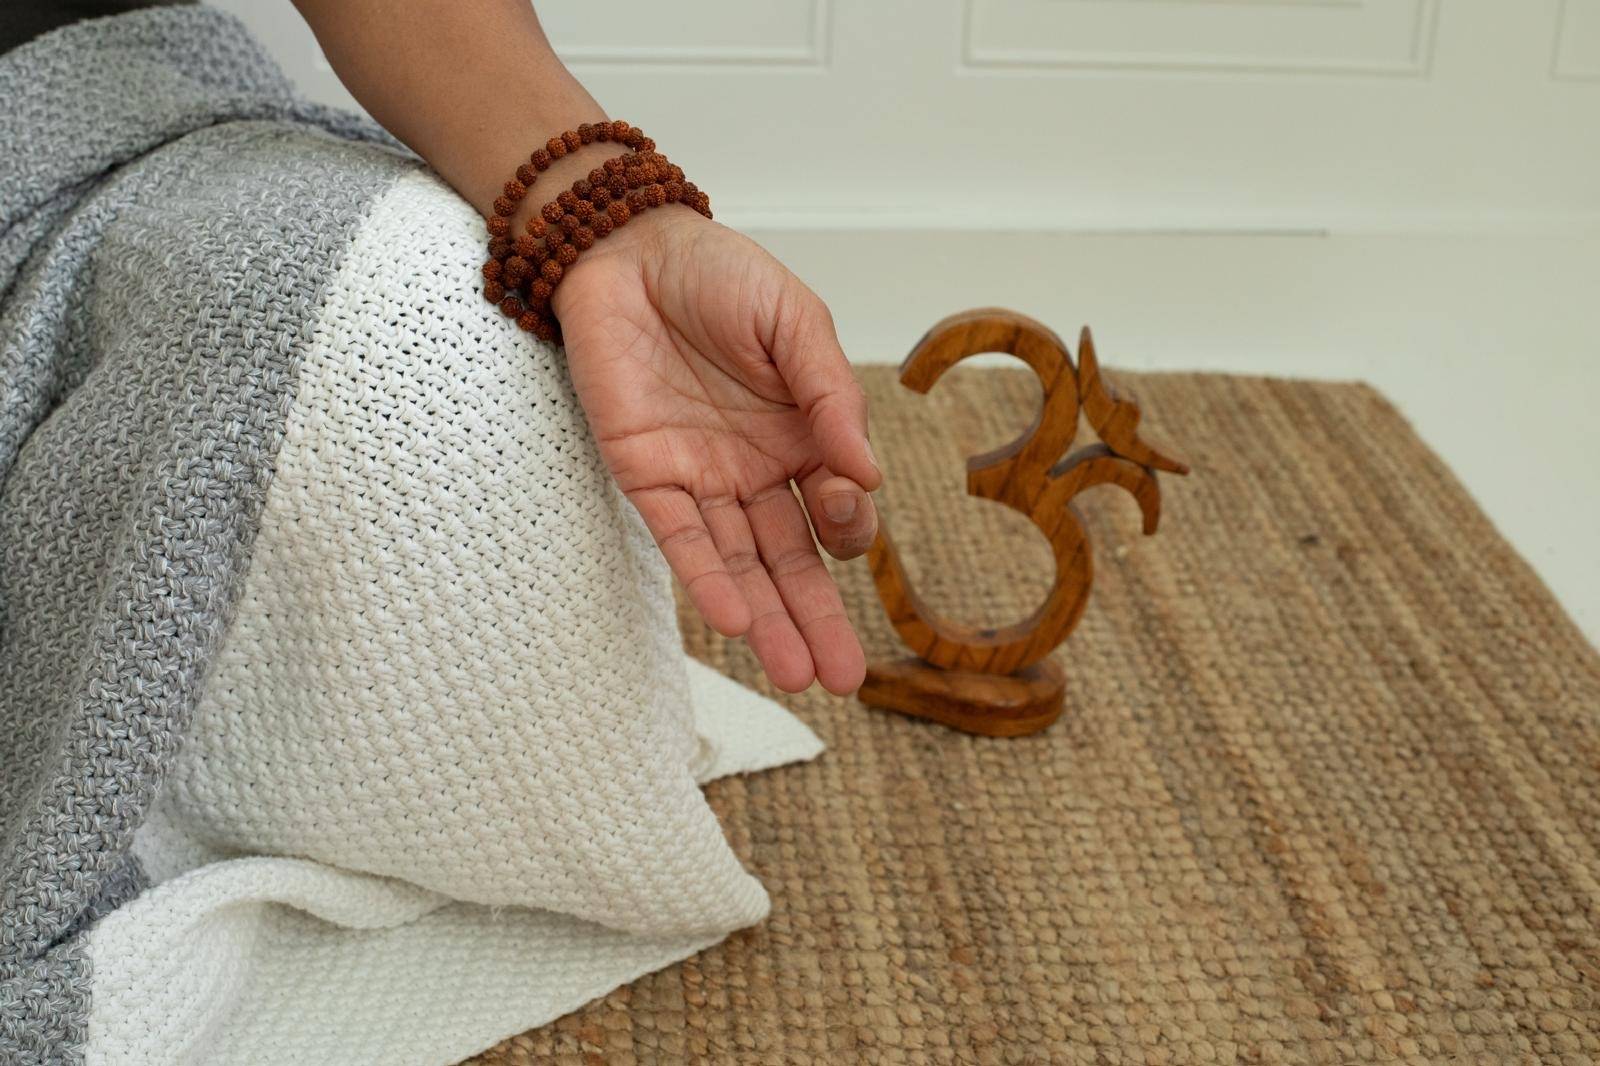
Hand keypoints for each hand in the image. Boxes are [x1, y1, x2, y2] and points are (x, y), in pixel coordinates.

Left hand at [552, 207, 879, 694]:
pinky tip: (735, 622)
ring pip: (741, 567)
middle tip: (844, 678)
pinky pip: (681, 540)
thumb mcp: (796, 322)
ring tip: (800, 677)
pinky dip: (707, 581)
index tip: (843, 504)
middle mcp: (756, 471)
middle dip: (818, 620)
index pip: (837, 508)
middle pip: (792, 561)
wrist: (626, 247)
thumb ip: (830, 394)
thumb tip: (869, 474)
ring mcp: (702, 479)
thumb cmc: (720, 275)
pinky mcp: (645, 476)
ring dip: (768, 621)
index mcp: (804, 437)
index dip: (846, 520)